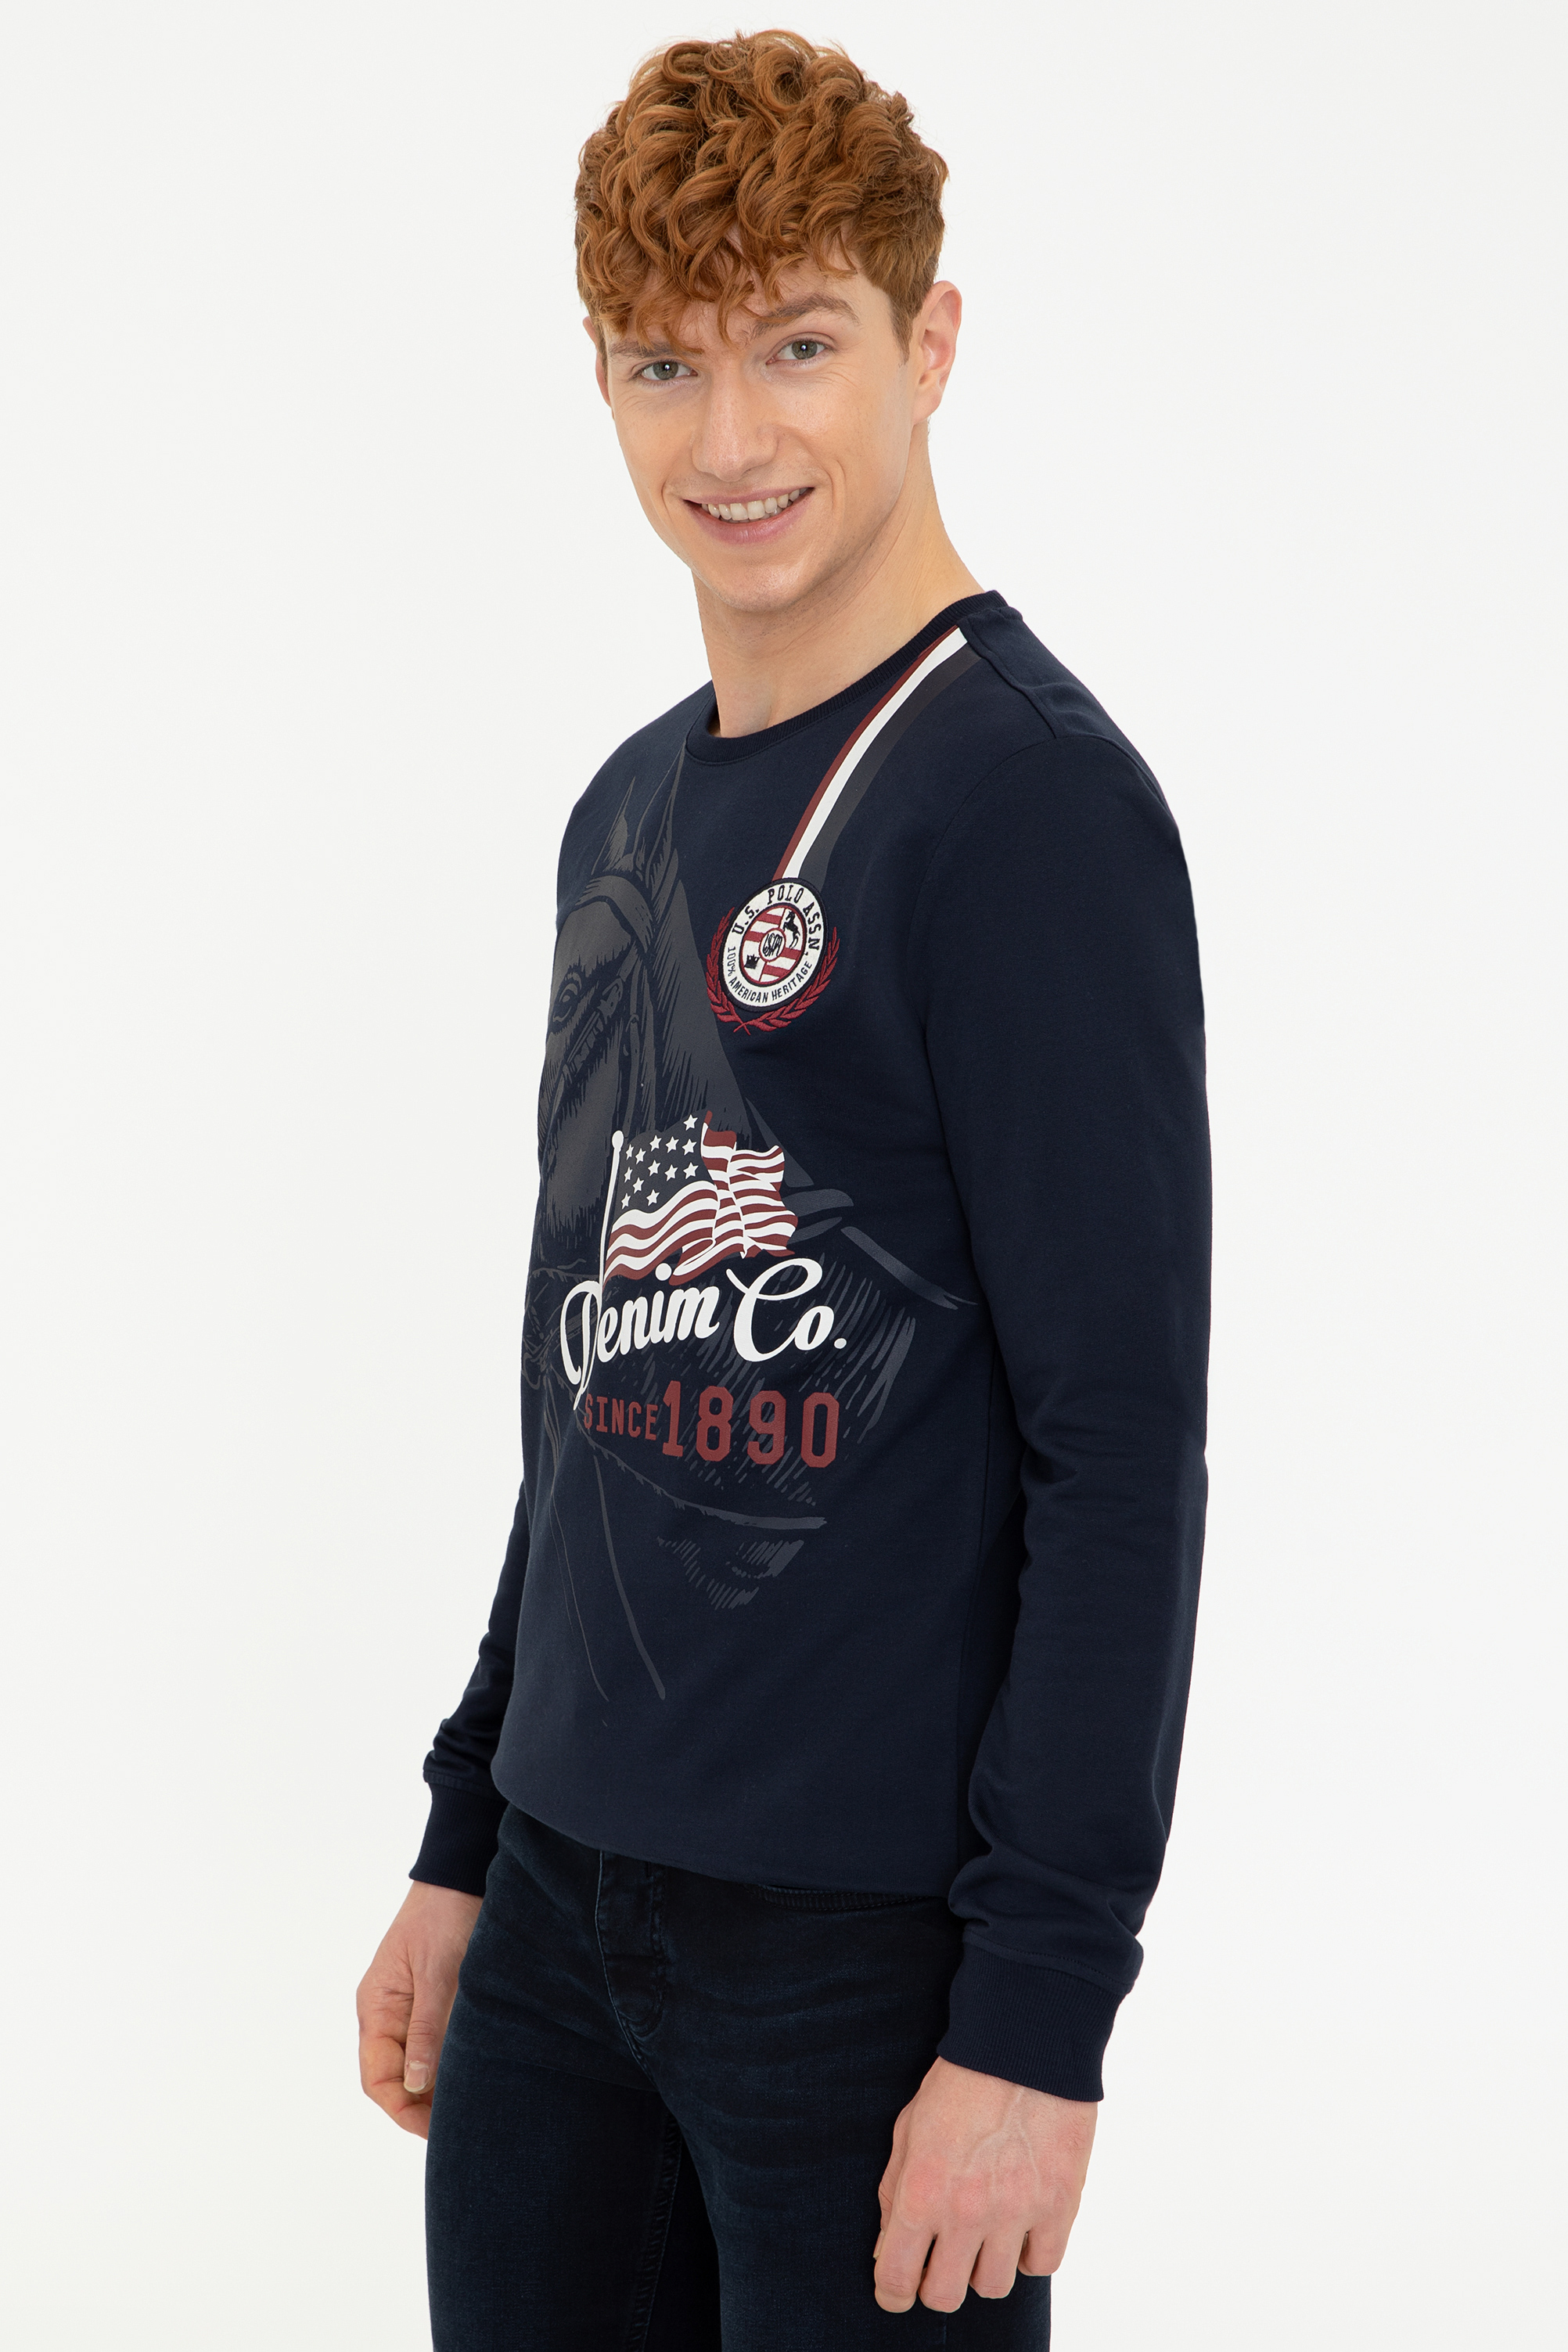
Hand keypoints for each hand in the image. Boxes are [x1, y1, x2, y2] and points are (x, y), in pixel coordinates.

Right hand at [356, 1881, 482, 2138]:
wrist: (463, 1871)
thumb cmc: (445, 1914)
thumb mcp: (437, 1973)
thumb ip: (426, 2029)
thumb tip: (415, 2086)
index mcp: (376, 2007)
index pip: (377, 2079)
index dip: (401, 2110)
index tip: (434, 2129)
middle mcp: (388, 2013)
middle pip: (396, 2078)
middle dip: (423, 2107)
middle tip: (461, 2126)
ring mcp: (411, 2007)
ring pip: (419, 2064)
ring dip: (440, 2087)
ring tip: (473, 2104)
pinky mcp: (437, 1999)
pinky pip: (437, 2043)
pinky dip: (452, 2062)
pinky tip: (477, 2073)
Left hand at [874, 2055, 1096, 2311]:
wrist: (1024, 2041)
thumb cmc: (961, 2080)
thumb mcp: (908, 2128)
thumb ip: (893, 2194)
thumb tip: (886, 2250)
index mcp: (922, 2191)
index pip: (896, 2278)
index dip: (891, 2293)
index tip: (897, 2289)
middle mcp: (967, 2212)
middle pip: (946, 2296)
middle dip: (937, 2284)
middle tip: (942, 2261)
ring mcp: (1017, 2212)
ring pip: (994, 2286)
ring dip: (985, 2266)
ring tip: (986, 2232)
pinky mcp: (1060, 2205)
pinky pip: (1043, 2265)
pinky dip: (1030, 2253)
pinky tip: (1022, 2225)